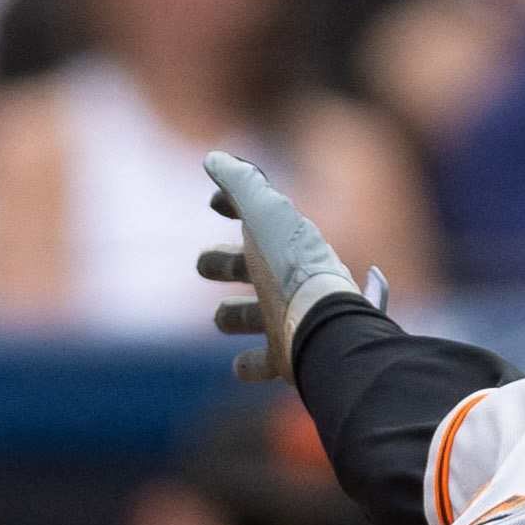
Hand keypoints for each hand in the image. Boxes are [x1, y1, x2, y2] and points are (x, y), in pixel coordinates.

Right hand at [196, 152, 367, 383]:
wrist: (321, 327)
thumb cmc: (290, 267)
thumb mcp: (264, 214)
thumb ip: (240, 182)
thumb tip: (214, 159)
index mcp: (284, 243)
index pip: (257, 217)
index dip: (234, 204)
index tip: (213, 202)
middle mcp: (287, 281)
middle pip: (252, 268)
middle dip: (228, 263)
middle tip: (203, 265)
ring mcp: (288, 319)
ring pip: (256, 316)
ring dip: (236, 315)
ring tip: (221, 317)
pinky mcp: (287, 356)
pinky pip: (267, 362)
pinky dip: (251, 364)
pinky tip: (239, 365)